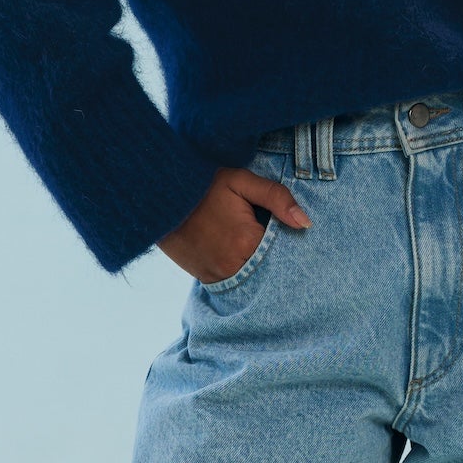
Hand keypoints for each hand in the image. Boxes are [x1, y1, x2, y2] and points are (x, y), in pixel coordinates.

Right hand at [159, 166, 310, 282]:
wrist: (157, 199)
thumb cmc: (202, 186)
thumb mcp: (240, 181)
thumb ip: (276, 197)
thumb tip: (305, 223)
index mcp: (247, 241)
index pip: (285, 251)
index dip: (291, 243)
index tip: (292, 232)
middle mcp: (234, 265)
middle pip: (271, 268)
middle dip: (277, 257)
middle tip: (271, 237)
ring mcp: (219, 276)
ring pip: (254, 278)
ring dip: (260, 265)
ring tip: (254, 244)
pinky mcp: (207, 280)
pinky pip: (235, 281)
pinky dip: (243, 270)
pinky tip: (240, 253)